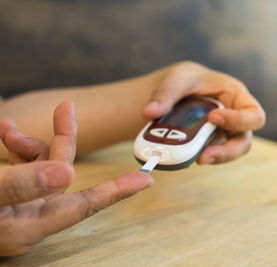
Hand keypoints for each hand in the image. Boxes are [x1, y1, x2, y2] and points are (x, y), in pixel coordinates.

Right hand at [0, 102, 152, 255]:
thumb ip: (22, 186)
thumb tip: (68, 173)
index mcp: (29, 227)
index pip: (83, 206)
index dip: (116, 192)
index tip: (146, 180)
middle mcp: (28, 217)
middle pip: (60, 174)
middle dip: (63, 138)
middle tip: (66, 107)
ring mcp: (16, 205)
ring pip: (36, 165)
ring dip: (25, 141)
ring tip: (2, 126)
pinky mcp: (4, 193)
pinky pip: (17, 165)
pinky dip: (12, 146)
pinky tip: (1, 129)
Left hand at [143, 61, 265, 164]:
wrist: (174, 92)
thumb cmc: (183, 80)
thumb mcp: (176, 79)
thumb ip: (165, 93)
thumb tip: (149, 112)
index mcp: (236, 96)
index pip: (253, 114)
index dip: (240, 120)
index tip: (214, 118)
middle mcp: (235, 117)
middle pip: (244, 141)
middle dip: (227, 151)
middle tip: (203, 156)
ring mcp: (223, 134)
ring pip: (228, 152)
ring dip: (213, 158)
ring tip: (194, 160)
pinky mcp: (209, 144)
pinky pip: (209, 154)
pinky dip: (198, 156)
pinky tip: (184, 156)